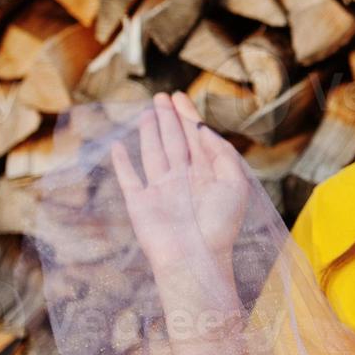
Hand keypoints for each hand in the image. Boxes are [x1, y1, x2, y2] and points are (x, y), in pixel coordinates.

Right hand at [111, 92, 249, 274]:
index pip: (196, 139)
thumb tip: (203, 130)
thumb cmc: (220, 225)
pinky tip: (120, 146)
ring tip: (148, 111)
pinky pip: (128, 178)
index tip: (181, 96)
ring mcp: (160, 190)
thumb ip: (222, 154)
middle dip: (168, 118)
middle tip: (162, 96)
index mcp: (206, 175)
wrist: (195, 258)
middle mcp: (183, 180)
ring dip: (149, 132)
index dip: (188, 116)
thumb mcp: (235, 183)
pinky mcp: (140, 203)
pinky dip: (122, 162)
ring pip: (153, 153)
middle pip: (174, 141)